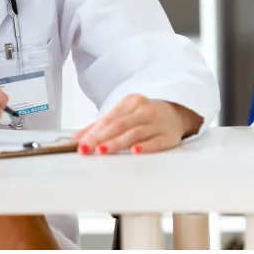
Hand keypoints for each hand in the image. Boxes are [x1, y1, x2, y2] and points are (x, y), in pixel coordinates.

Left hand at [73, 94, 202, 154]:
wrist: (176, 113)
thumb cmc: (144, 115)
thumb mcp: (123, 114)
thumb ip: (99, 126)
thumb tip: (77, 139)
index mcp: (130, 102)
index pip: (109, 119)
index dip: (93, 132)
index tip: (81, 144)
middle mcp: (144, 110)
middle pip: (119, 125)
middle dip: (101, 138)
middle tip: (88, 149)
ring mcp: (157, 123)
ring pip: (134, 133)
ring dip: (117, 143)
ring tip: (103, 151)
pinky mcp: (169, 136)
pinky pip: (156, 142)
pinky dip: (145, 147)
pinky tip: (134, 151)